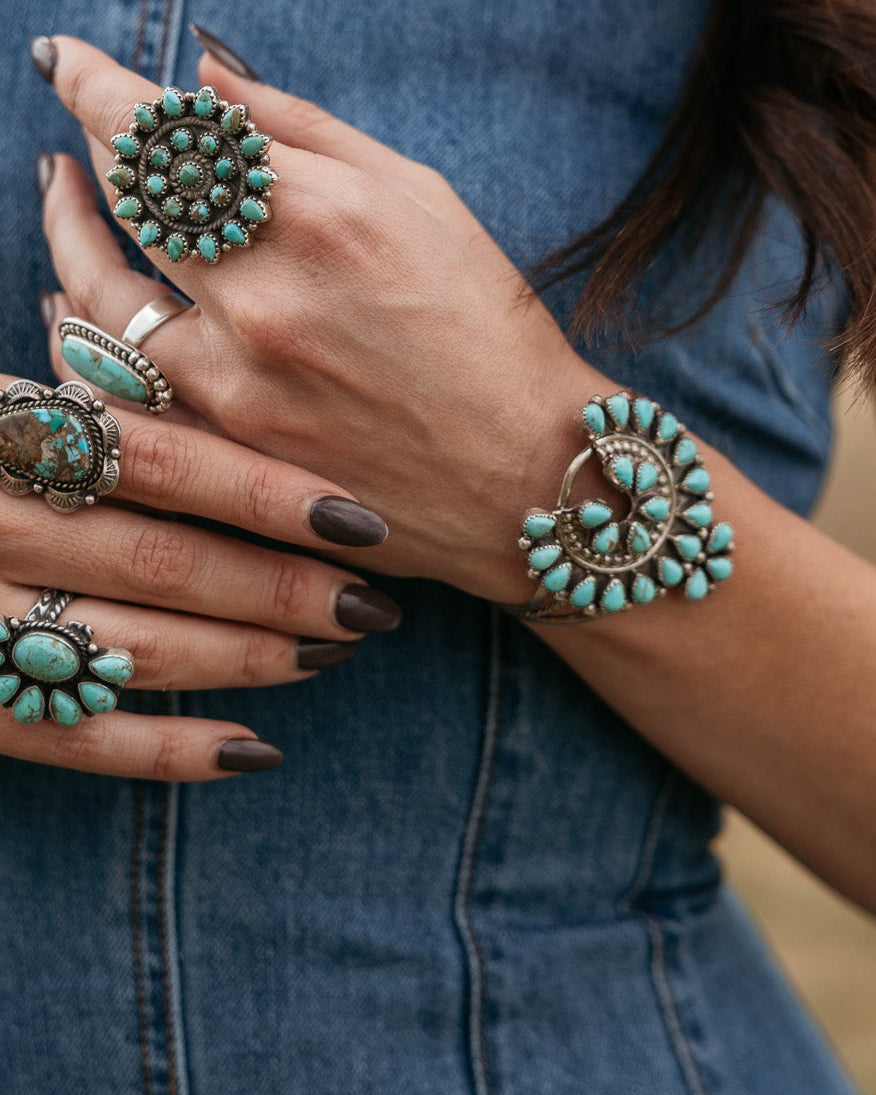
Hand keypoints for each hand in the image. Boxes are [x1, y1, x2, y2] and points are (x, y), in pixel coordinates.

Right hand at [0, 370, 399, 779]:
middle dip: (281, 587)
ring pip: (130, 649)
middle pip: (161, 559)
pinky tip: (252, 752)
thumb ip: (65, 371)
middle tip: (374, 604)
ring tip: (330, 658)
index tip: (364, 518)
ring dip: (245, 660)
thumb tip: (119, 323)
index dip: (270, 491)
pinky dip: (166, 751)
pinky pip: (71, 739)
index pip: (158, 457)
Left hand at [41, 36, 608, 605]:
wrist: (524, 477)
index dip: (100, 86)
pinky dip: (84, 331)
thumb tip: (210, 81)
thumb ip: (309, 133)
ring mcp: (239, 383)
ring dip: (67, 233)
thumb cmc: (491, 335)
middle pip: (128, 196)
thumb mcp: (424, 203)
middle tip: (83, 121)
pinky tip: (75, 302)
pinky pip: (119, 383)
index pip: (169, 130)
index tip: (72, 67)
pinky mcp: (232, 450)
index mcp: (321, 218)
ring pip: (98, 292)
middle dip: (93, 141)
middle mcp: (266, 298)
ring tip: (65, 200)